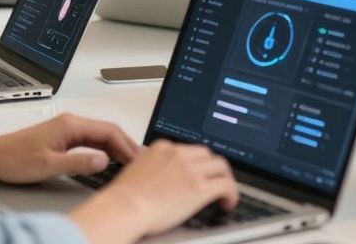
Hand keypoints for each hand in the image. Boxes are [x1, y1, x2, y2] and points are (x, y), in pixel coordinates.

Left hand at [0, 113, 139, 183]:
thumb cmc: (13, 158)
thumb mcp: (49, 165)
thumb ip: (79, 163)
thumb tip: (103, 161)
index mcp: (70, 124)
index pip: (108, 131)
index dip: (125, 146)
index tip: (136, 159)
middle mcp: (70, 122)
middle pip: (107, 130)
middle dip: (125, 144)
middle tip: (139, 160)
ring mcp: (66, 129)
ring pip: (99, 135)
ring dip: (115, 146)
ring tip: (128, 161)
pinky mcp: (61, 137)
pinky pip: (90, 139)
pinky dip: (103, 148)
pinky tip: (107, 158)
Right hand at [76, 140, 239, 239]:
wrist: (124, 208)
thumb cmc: (124, 197)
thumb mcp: (137, 170)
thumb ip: (154, 166)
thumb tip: (162, 174)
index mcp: (163, 148)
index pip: (190, 150)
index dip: (197, 163)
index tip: (200, 172)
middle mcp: (179, 154)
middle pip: (207, 155)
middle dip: (212, 168)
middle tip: (214, 180)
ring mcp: (191, 169)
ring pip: (221, 166)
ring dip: (224, 178)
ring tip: (224, 192)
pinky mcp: (199, 187)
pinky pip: (226, 185)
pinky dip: (231, 193)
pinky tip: (227, 202)